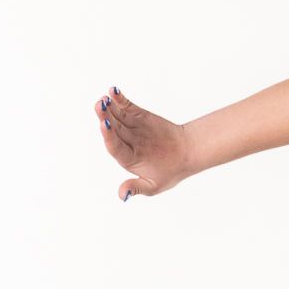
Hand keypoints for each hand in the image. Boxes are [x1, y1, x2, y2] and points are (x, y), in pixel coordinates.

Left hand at [93, 85, 192, 201]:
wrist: (188, 154)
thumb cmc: (171, 172)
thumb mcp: (154, 185)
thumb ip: (137, 188)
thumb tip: (122, 196)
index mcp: (126, 159)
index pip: (114, 146)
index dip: (109, 136)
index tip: (105, 125)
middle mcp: (126, 142)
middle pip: (112, 128)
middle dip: (105, 116)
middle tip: (100, 106)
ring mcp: (132, 128)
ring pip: (117, 116)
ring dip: (110, 106)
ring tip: (105, 97)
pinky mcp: (139, 116)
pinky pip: (127, 106)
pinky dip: (120, 99)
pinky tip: (113, 91)